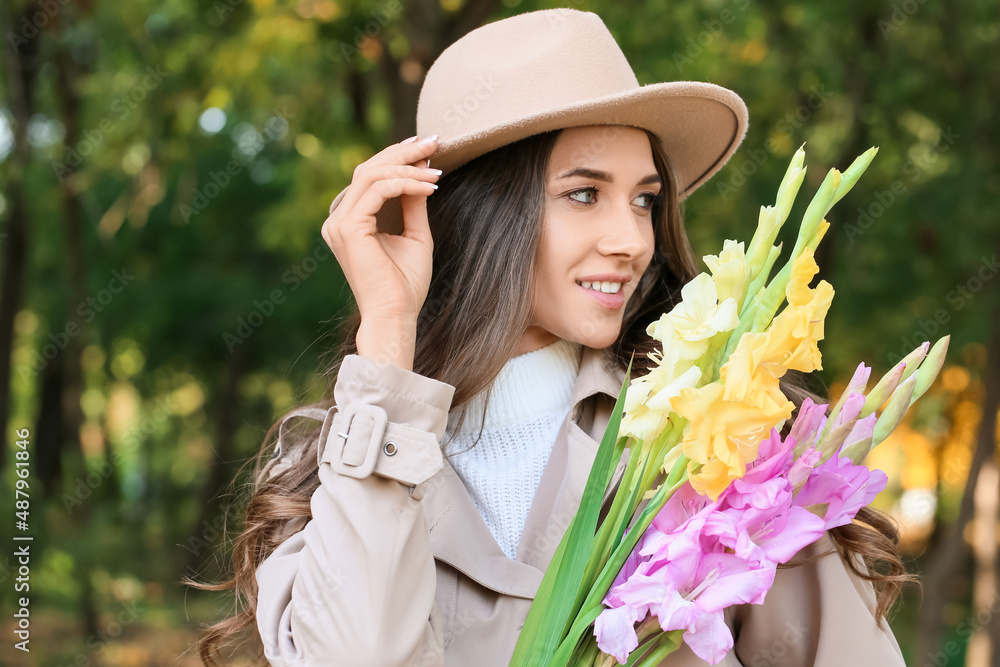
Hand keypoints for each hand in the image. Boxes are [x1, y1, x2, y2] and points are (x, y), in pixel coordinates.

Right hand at [322, 135, 440, 323]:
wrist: (396, 315)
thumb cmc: (405, 284)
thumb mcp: (415, 235)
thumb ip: (413, 203)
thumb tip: (422, 170)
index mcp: (350, 220)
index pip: (370, 177)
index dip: (398, 158)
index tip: (429, 148)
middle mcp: (338, 218)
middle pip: (368, 168)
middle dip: (404, 152)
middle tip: (435, 141)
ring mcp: (339, 222)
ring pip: (372, 174)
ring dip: (408, 166)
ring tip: (437, 169)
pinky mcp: (348, 228)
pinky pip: (378, 190)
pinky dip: (406, 183)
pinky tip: (430, 186)